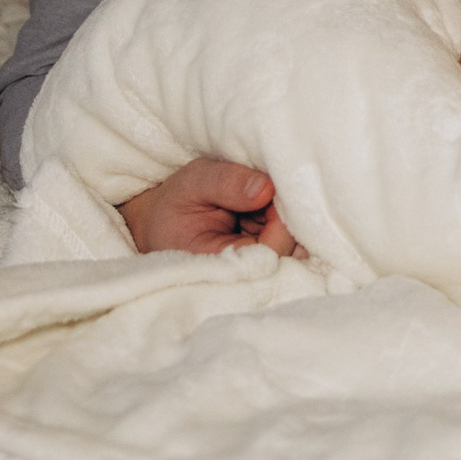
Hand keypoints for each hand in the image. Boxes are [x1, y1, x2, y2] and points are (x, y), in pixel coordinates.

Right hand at [117, 156, 297, 256]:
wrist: (163, 223)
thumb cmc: (176, 204)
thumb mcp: (192, 183)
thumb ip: (226, 183)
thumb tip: (266, 188)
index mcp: (222, 267)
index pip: (273, 250)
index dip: (281, 218)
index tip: (271, 189)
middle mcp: (247, 277)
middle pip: (292, 250)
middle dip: (287, 216)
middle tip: (266, 189)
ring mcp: (261, 270)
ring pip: (297, 246)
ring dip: (287, 218)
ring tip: (258, 200)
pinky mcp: (269, 260)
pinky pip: (292, 243)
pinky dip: (285, 220)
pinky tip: (264, 207)